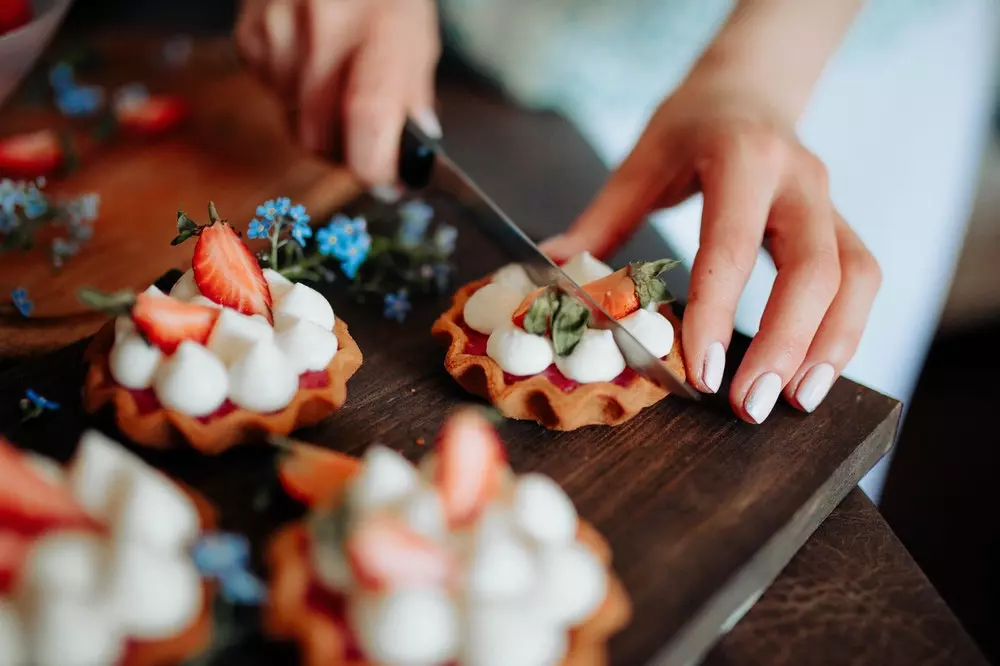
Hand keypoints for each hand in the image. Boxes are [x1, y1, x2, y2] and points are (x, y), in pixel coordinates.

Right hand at [235, 0, 441, 185]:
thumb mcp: (417, 35)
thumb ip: (413, 99)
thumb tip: (409, 161)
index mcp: (378, 25)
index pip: (368, 118)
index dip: (375, 165)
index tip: (388, 180)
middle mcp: (322, 26)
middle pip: (319, 138)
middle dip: (346, 152)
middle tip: (368, 138)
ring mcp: (277, 31)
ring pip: (292, 125)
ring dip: (319, 124)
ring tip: (339, 85)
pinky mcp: (250, 36)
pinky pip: (271, 97)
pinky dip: (294, 97)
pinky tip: (312, 64)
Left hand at [542, 80, 880, 423]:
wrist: (750, 87)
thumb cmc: (690, 125)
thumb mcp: (641, 162)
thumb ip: (601, 222)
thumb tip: (550, 270)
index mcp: (742, 159)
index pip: (733, 247)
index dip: (719, 313)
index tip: (704, 373)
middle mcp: (799, 178)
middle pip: (815, 269)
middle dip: (787, 345)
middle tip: (752, 406)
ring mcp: (829, 201)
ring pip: (855, 278)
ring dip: (830, 348)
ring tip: (796, 402)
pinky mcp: (842, 223)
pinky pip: (861, 280)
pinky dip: (844, 332)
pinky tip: (813, 374)